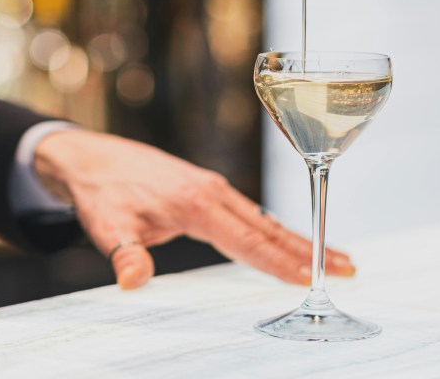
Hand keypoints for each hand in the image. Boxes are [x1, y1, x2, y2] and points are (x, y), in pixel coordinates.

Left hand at [33, 130, 355, 288]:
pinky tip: (286, 242)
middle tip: (350, 267)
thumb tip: (132, 281)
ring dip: (298, 239)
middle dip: (309, 249)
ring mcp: (211, 189)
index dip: (280, 262)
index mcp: (196, 203)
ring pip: (263, 219)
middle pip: (269, 227)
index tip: (311, 278)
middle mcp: (212, 193)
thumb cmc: (102, 191)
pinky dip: (274, 229)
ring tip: (335, 256)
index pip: (248, 240)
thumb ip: (125, 254)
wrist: (89, 158)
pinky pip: (249, 214)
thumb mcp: (108, 226)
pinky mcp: (205, 190)